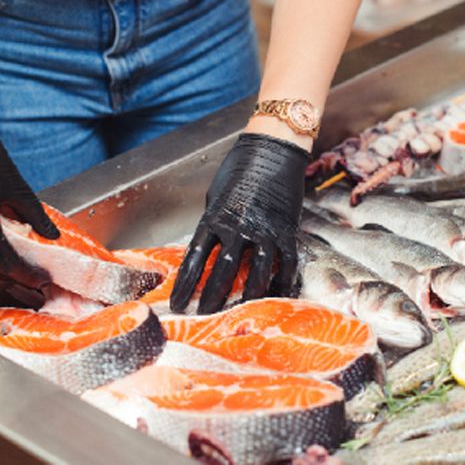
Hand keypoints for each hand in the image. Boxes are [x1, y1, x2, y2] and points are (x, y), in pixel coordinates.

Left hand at [170, 133, 309, 313]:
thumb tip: (211, 243)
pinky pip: (285, 262)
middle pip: (222, 270)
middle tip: (205, 316)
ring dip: (248, 294)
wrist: (273, 149)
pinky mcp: (286, 229)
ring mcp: (264, 229)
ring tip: (241, 311)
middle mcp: (238, 227)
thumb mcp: (216, 194)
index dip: (185, 284)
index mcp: (215, 217)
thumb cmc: (240, 167)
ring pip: (256, 271)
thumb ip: (214, 221)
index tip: (178, 303)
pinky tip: (276, 294)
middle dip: (212, 297)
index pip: (195, 257)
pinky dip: (282, 281)